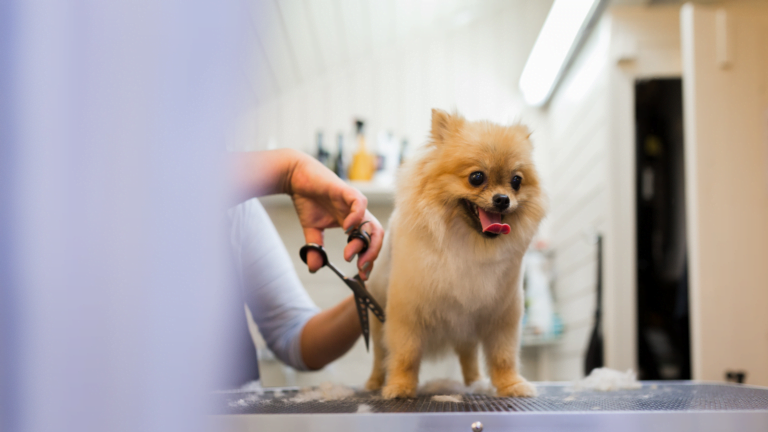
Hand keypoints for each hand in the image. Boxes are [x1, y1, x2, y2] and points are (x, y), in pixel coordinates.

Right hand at [286, 153, 382, 279]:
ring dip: (364, 242)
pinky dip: (357, 217)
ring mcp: (353, 202)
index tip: (362, 275)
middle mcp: (356, 214)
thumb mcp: (312, 230)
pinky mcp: (346, 191)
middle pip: (376, 235)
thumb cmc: (307, 200)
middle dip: (372, 254)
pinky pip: (360, 203)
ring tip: (351, 253)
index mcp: (351, 223)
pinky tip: (346, 228)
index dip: (368, 259)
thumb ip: (316, 248)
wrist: (296, 177)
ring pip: (371, 223)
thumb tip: (314, 268)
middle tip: (361, 268)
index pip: (368, 243)